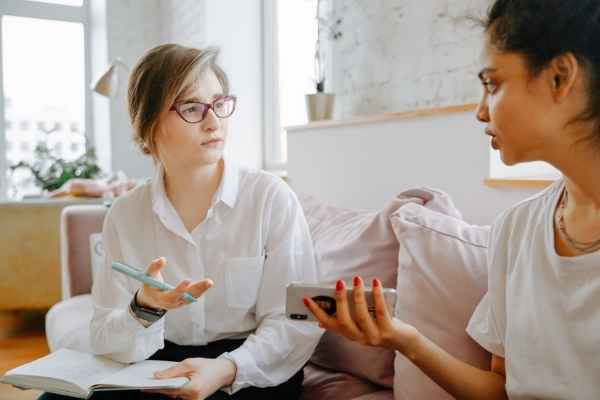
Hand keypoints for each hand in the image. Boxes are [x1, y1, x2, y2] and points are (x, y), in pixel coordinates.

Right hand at [136, 257, 212, 309]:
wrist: (150, 300)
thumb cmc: (150, 286)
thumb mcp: (148, 277)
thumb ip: (154, 268)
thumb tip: (163, 259)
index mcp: (162, 298)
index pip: (172, 296)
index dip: (179, 289)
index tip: (187, 280)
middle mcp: (172, 303)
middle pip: (186, 297)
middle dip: (197, 289)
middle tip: (208, 282)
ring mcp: (179, 303)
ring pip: (191, 297)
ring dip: (201, 290)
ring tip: (209, 282)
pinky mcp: (183, 301)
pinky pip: (193, 296)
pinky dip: (200, 291)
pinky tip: (207, 284)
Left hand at [144, 357, 236, 399]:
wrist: (223, 372)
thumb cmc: (209, 366)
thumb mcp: (190, 363)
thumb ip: (172, 371)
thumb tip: (158, 376)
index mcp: (193, 388)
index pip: (170, 389)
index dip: (157, 387)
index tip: (145, 385)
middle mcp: (193, 398)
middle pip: (170, 394)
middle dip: (159, 387)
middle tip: (146, 382)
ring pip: (174, 395)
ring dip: (167, 388)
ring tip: (157, 381)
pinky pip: (179, 396)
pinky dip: (174, 389)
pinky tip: (168, 383)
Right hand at [304, 277, 419, 354]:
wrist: (405, 342)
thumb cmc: (380, 326)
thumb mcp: (361, 324)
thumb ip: (346, 319)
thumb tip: (326, 312)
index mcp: (349, 334)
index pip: (328, 324)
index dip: (316, 312)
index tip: (307, 299)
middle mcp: (359, 338)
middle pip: (344, 321)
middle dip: (339, 301)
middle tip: (338, 283)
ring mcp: (373, 336)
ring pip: (361, 316)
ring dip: (357, 296)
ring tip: (357, 280)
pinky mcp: (388, 332)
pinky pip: (381, 312)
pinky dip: (377, 296)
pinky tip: (375, 283)